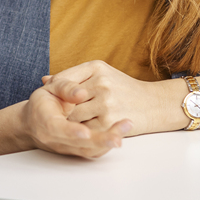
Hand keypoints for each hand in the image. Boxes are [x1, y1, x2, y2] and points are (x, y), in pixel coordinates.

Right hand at [21, 83, 131, 158]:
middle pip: (78, 144)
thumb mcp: (50, 89)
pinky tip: (121, 131)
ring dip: (108, 141)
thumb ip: (65, 87)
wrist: (36, 122)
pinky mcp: (77, 151)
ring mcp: (67, 148)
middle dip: (100, 139)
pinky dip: (107, 144)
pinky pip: (93, 151)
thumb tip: (81, 92)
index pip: (58, 129)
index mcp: (46, 121)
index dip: (71, 131)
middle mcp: (56, 140)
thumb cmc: (44, 101)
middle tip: (119, 133)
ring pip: (88, 150)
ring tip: (126, 125)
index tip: (85, 132)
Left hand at [42, 60, 179, 134]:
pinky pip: (85, 129)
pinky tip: (83, 132)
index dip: (54, 93)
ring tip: (68, 125)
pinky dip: (82, 132)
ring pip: (73, 116)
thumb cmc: (123, 88)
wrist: (154, 103)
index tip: (51, 100)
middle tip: (56, 116)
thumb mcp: (101, 73)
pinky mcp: (109, 121)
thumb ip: (74, 76)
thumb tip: (45, 80)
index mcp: (95, 67)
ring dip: (69, 123)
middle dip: (61, 110)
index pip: (63, 80)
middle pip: (66, 100)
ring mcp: (105, 102)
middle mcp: (100, 82)